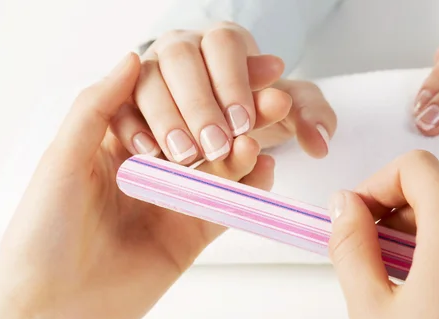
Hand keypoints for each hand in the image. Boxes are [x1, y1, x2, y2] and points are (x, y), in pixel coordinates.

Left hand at [0, 53, 274, 318]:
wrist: (50, 310)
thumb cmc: (43, 234)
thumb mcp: (62, 160)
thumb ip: (97, 107)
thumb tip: (133, 56)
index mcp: (117, 146)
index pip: (166, 103)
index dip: (200, 86)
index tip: (236, 67)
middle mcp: (149, 171)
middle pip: (199, 133)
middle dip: (232, 115)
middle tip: (266, 99)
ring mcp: (172, 204)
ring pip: (216, 170)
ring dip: (240, 152)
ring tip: (254, 140)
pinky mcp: (188, 237)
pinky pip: (224, 209)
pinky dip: (246, 191)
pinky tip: (262, 172)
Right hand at [111, 22, 335, 162]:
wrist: (217, 124)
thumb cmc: (251, 112)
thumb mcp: (288, 112)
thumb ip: (310, 118)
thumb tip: (319, 141)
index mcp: (223, 42)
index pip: (225, 46)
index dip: (234, 81)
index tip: (245, 123)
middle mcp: (183, 49)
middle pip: (181, 60)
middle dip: (199, 104)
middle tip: (217, 145)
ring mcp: (151, 70)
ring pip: (147, 81)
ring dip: (165, 118)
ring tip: (185, 156)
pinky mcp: (125, 97)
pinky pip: (119, 105)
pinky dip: (131, 127)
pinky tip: (148, 153)